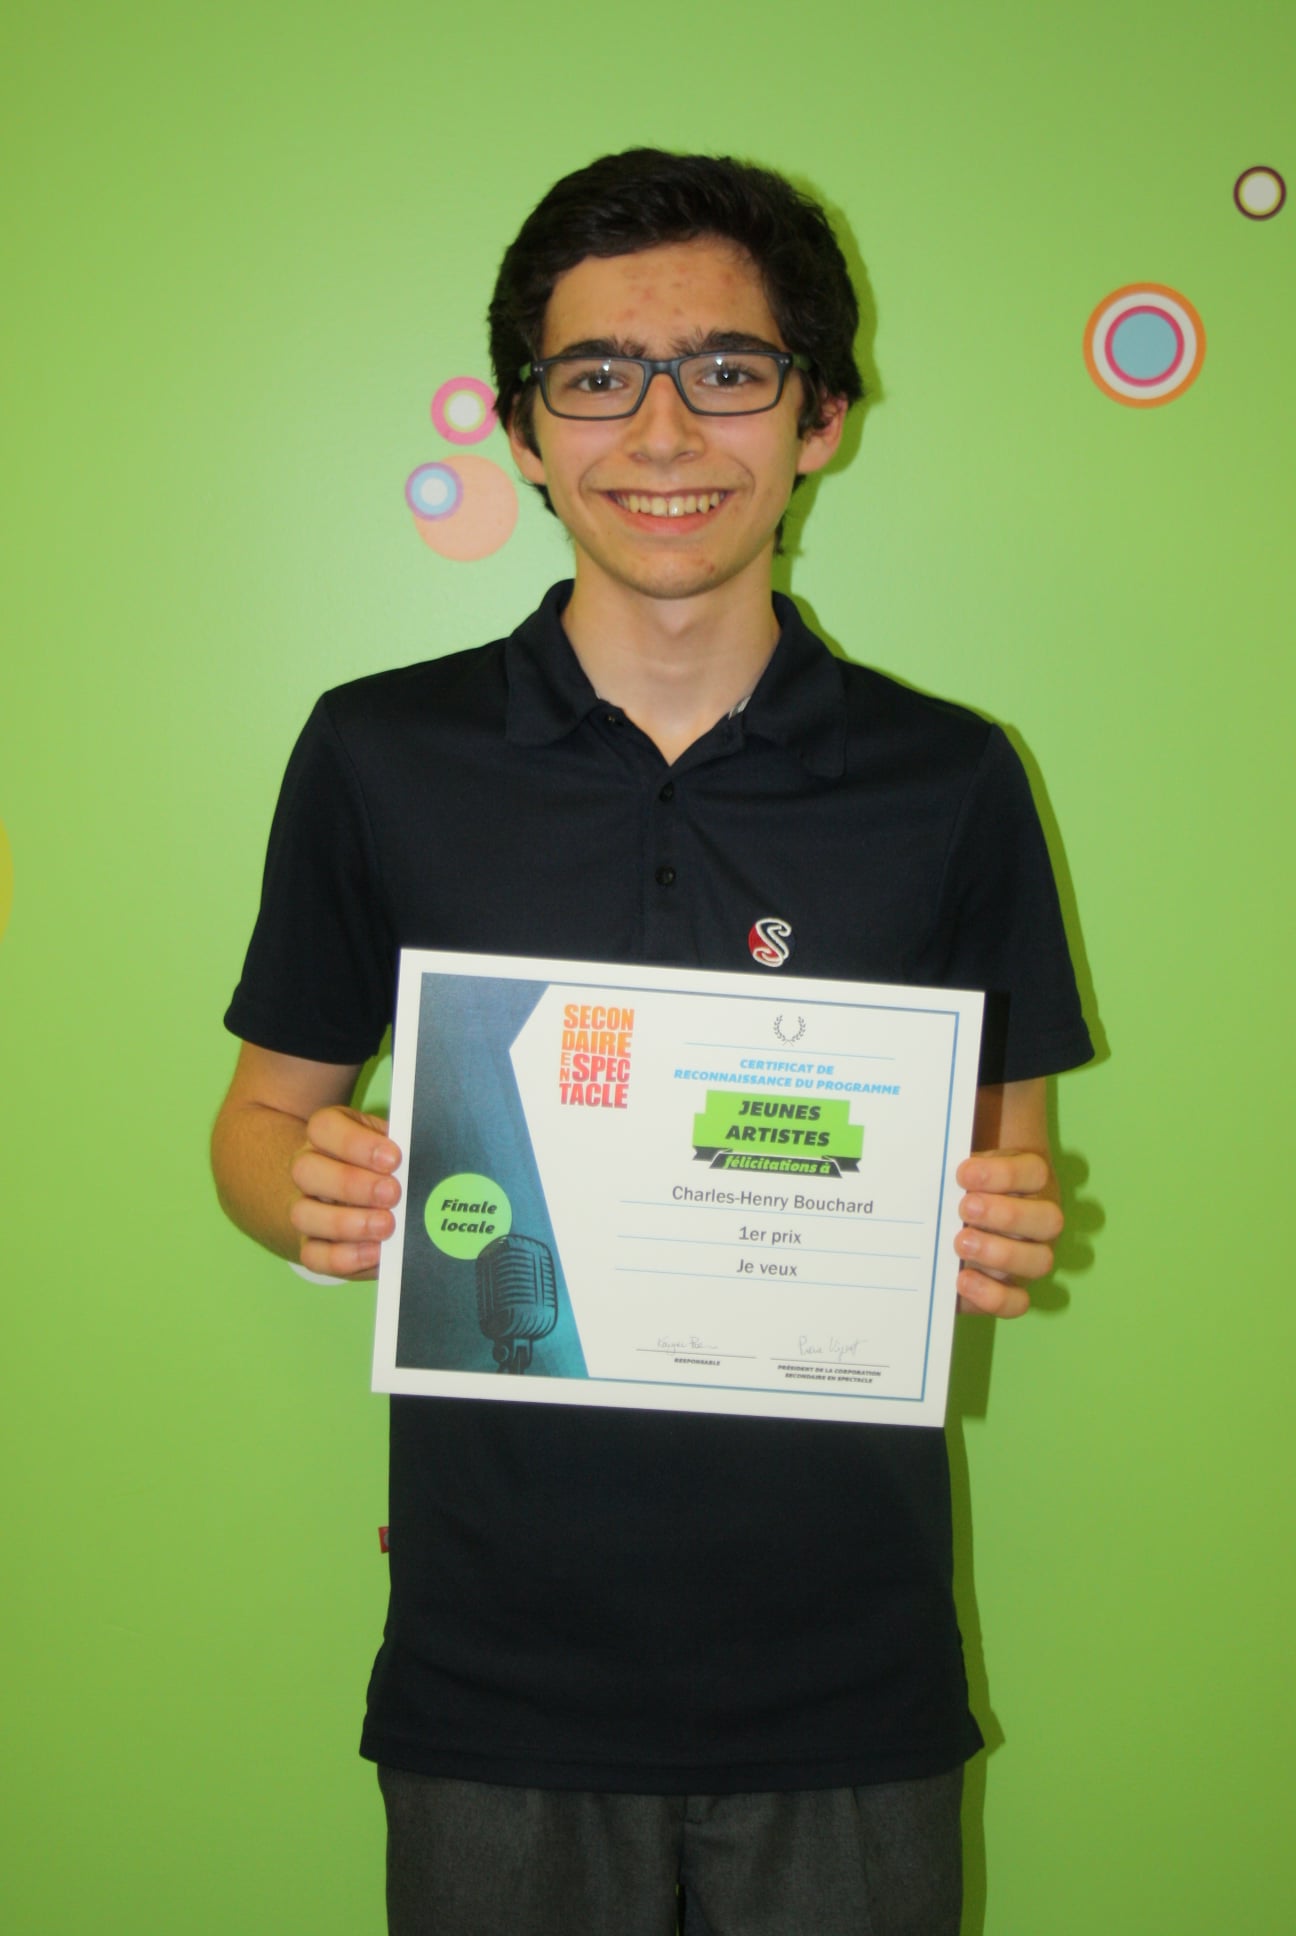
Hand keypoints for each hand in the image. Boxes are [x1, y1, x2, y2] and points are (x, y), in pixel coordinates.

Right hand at [289, 1105, 402, 1279]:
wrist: (375, 1200)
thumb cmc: (390, 1167)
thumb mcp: (396, 1150)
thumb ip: (405, 1151)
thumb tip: (424, 1160)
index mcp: (328, 1135)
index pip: (324, 1128)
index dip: (355, 1142)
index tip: (393, 1158)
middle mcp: (308, 1168)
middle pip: (305, 1169)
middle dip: (351, 1183)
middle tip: (392, 1193)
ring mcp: (304, 1207)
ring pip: (302, 1214)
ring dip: (345, 1223)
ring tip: (386, 1226)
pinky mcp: (311, 1244)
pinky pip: (312, 1255)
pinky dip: (343, 1257)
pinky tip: (376, 1253)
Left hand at [953, 1148, 1061, 1317]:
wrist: (946, 1213)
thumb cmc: (955, 1181)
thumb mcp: (959, 1156)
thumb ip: (964, 1140)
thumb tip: (951, 1112)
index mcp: (1032, 1180)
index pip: (1034, 1173)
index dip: (1002, 1174)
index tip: (962, 1173)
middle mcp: (1039, 1220)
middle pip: (1049, 1220)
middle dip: (1005, 1214)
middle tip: (964, 1208)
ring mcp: (1028, 1257)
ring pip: (1040, 1262)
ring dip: (1000, 1254)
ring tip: (960, 1242)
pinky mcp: (1007, 1289)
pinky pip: (1017, 1302)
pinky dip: (994, 1296)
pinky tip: (962, 1280)